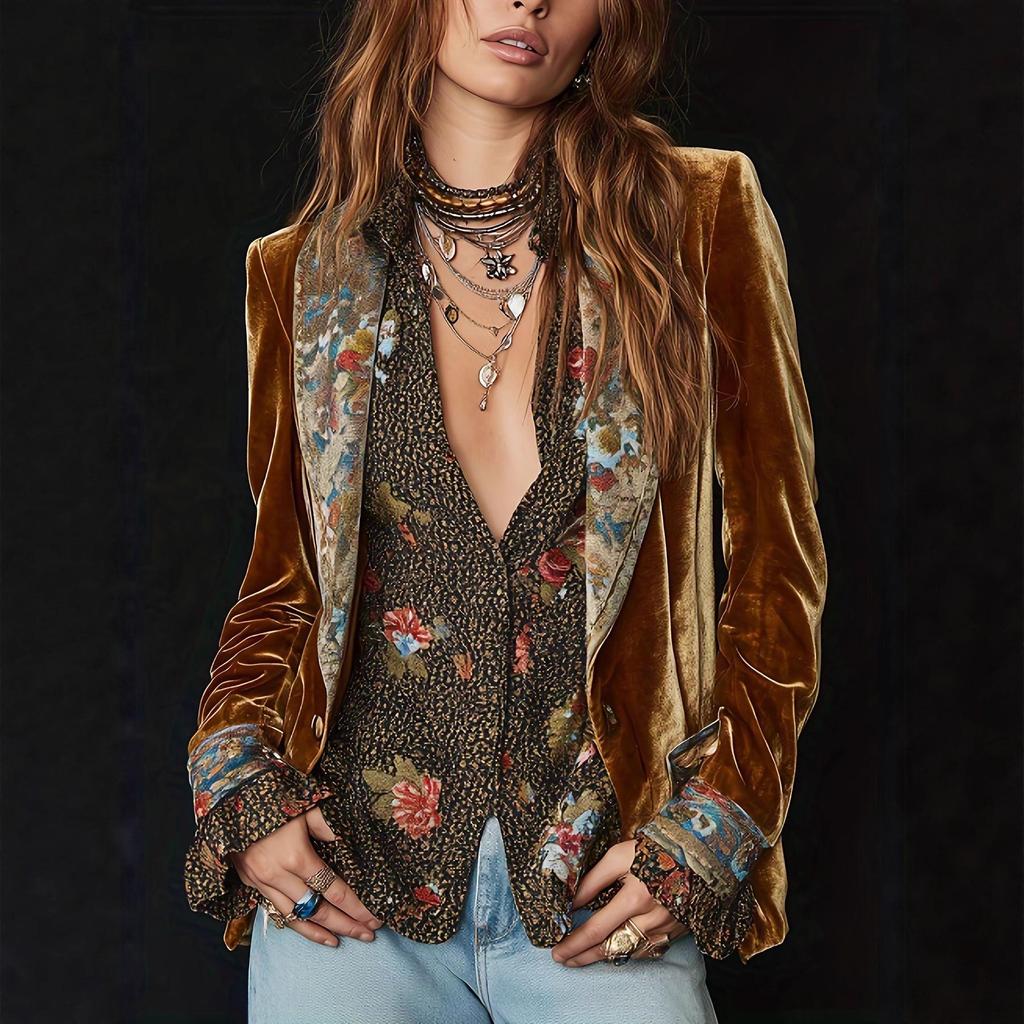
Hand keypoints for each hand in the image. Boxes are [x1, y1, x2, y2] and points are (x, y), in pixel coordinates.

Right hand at [229, 806, 381, 946]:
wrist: (231, 796)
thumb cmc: (274, 795)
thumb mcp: (308, 806)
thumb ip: (330, 827)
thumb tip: (351, 845)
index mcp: (295, 856)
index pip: (333, 890)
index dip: (356, 907)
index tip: (374, 918)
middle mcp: (277, 875)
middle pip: (318, 909)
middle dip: (347, 924)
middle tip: (369, 934)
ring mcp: (261, 883)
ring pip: (297, 918)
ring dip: (325, 931)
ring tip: (348, 938)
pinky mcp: (251, 884)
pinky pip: (279, 913)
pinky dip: (300, 926)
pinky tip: (317, 933)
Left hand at [551, 839, 688, 966]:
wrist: (695, 856)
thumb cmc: (653, 851)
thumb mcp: (619, 857)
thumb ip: (593, 880)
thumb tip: (571, 902)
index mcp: (634, 898)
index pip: (596, 930)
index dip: (574, 943)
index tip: (557, 951)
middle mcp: (649, 919)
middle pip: (610, 948)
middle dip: (583, 956)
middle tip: (562, 960)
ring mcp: (663, 930)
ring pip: (627, 953)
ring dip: (601, 958)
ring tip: (580, 957)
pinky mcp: (673, 933)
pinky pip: (644, 951)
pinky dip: (626, 953)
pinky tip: (612, 950)